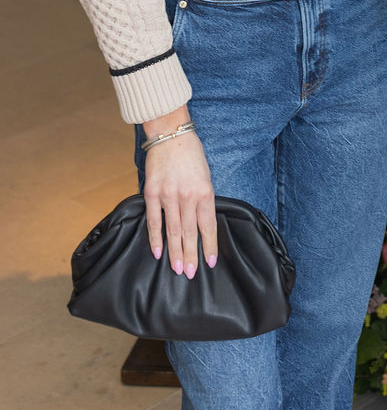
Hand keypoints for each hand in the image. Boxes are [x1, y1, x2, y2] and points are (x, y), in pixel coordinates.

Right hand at [142, 107, 216, 278]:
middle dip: (191, 256)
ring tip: (177, 269)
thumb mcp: (205, 175)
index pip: (209, 225)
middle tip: (190, 274)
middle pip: (191, 232)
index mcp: (205, 191)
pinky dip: (155, 238)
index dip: (210, 245)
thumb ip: (202, 198)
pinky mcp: (152, 193)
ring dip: (175, 252)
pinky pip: (154, 220)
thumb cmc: (191, 154)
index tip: (210, 263)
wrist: (171, 134)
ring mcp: (169, 195)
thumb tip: (200, 223)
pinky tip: (158, 252)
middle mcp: (188, 196)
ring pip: (173, 231)